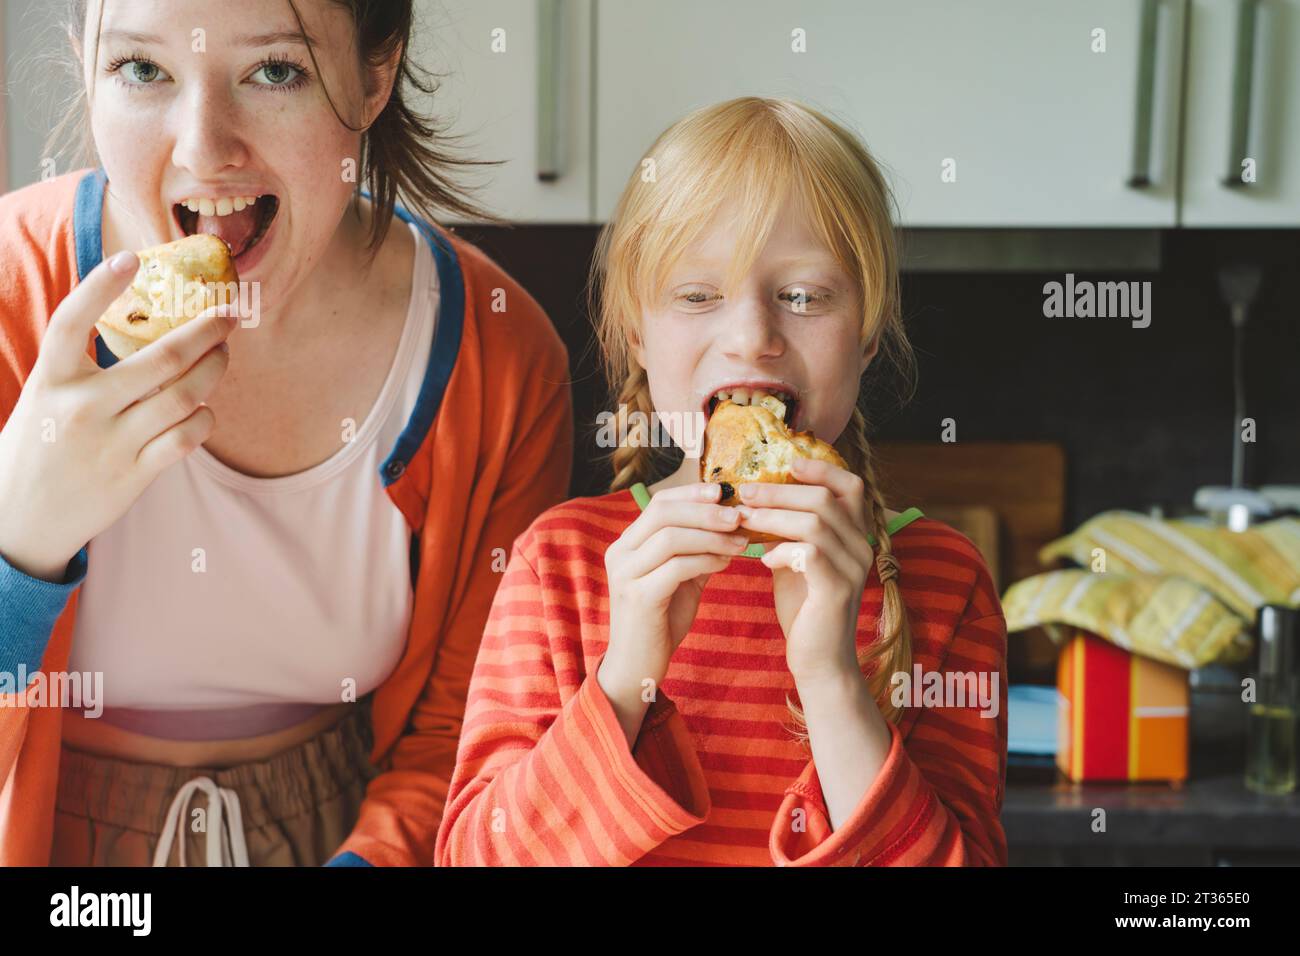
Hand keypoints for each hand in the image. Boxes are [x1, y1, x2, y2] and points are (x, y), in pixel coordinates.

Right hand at [0, 252, 238, 581]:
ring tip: (222, 355)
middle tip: (229, 315)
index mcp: (52, 380)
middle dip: (207, 331)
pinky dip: (205, 419)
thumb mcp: (47, 397)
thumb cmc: (41, 445)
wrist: (21, 519)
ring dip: (214, 370)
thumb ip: (83, 367)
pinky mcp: (135, 474)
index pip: (72, 322)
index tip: (131, 258)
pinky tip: (204, 410)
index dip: (100, 287)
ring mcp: (111, 443)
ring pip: (185, 396)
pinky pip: (187, 438)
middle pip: (161, 359)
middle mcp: (83, 408)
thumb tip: (146, 328)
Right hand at [598, 482, 749, 744]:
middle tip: (739, 515)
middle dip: (705, 510)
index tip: (725, 491)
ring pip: (671, 537)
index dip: (693, 493)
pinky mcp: (638, 597)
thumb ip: (696, 552)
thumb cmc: (659, 622)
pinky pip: (678, 567)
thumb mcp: (679, 580)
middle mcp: (620, 553)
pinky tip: (726, 563)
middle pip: (664, 513)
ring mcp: (626, 574)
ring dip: (712, 536)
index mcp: (627, 544)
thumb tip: (730, 525)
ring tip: (740, 541)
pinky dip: (707, 560)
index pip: (659, 502)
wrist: (637, 667)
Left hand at [734, 457, 875, 685]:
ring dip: (773, 516)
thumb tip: (758, 499)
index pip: (850, 485)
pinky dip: (783, 550)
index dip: (821, 469)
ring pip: (815, 522)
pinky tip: (764, 561)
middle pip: (825, 498)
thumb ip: (788, 530)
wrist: (819, 660)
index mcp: (855, 534)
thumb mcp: (796, 559)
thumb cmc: (804, 607)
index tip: (787, 463)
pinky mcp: (838, 589)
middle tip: (745, 492)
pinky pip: (811, 553)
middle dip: (780, 490)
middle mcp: (862, 546)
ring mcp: (853, 568)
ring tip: (744, 520)